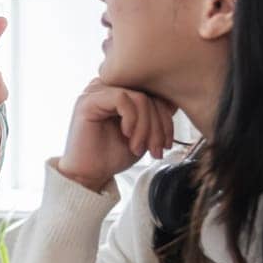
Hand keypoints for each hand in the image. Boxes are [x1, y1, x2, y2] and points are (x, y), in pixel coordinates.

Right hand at [57, 79, 176, 191]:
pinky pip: (123, 99)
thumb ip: (154, 116)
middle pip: (149, 95)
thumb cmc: (112, 155)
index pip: (154, 94)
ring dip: (146, 127)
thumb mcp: (143, 134)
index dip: (166, 119)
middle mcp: (107, 88)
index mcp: (119, 92)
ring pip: (139, 98)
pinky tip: (127, 135)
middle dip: (158, 127)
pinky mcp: (88, 101)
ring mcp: (96, 92)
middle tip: (155, 150)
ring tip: (139, 147)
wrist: (89, 174)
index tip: (166, 144)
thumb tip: (174, 102)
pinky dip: (132, 120)